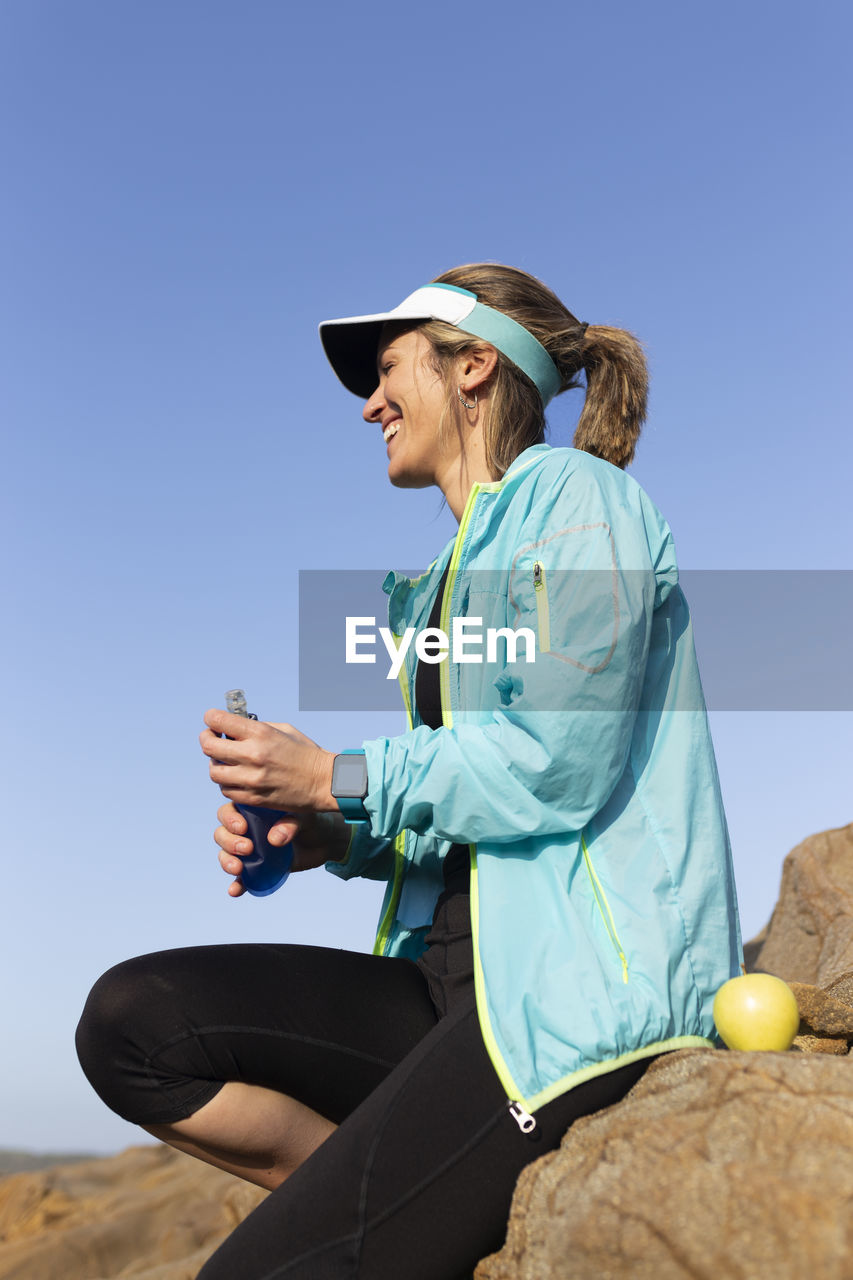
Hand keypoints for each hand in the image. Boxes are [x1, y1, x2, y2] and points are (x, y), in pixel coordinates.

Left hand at [200, 709, 335, 812]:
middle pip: (208, 747)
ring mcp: (251, 779)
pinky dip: (227, 782)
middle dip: (207, 740)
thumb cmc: (305, 752)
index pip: (218, 721)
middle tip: (213, 739)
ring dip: (216, 764)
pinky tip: (237, 777)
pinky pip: (226, 790)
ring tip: (226, 761)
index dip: (211, 719)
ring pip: (214, 771)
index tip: (213, 721)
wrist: (323, 782)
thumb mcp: (283, 729)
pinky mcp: (253, 797)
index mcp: (260, 734)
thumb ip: (255, 727)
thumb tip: (232, 727)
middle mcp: (253, 755)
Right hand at [214, 802, 350, 897]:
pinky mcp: (257, 869)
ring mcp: (249, 851)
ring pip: (226, 854)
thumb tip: (274, 839)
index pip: (229, 811)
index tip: (243, 828)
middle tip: (247, 848)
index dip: (229, 819)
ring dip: (226, 862)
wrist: (324, 841)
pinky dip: (236, 885)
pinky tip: (235, 891)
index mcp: (252, 811)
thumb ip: (290, 823)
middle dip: (229, 842)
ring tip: (238, 868)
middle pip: (222, 834)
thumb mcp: (303, 817)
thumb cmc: (310, 821)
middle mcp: (246, 830)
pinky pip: (241, 878)